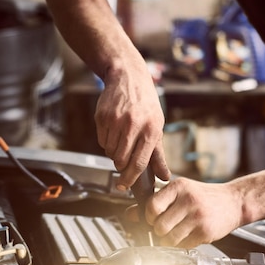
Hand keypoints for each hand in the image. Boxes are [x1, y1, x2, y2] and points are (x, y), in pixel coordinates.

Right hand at [95, 67, 170, 187]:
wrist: (128, 77)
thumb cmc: (146, 104)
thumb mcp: (157, 126)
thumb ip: (158, 155)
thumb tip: (164, 177)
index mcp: (150, 129)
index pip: (139, 163)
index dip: (131, 179)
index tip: (124, 186)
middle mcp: (133, 125)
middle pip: (121, 160)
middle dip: (121, 165)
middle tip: (124, 159)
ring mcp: (116, 120)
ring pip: (109, 151)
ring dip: (113, 152)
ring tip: (121, 140)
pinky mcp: (102, 117)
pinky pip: (101, 141)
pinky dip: (106, 142)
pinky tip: (114, 131)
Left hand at [143, 177, 244, 247]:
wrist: (234, 201)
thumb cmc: (204, 196)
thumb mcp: (180, 191)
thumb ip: (156, 202)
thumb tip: (131, 214)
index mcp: (179, 186)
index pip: (152, 206)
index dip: (148, 216)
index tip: (153, 218)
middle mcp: (188, 200)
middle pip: (159, 226)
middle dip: (158, 230)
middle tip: (165, 227)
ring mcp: (198, 216)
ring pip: (169, 239)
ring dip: (168, 240)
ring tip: (176, 232)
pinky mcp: (205, 232)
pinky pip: (183, 245)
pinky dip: (181, 244)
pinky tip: (188, 234)